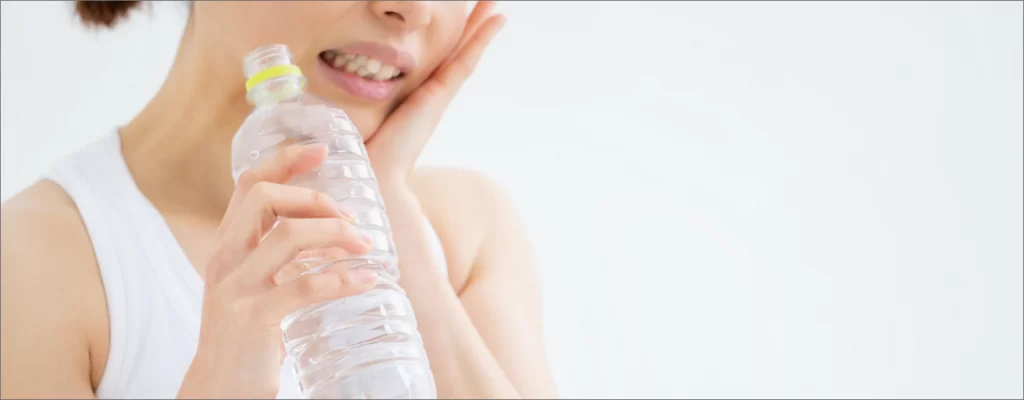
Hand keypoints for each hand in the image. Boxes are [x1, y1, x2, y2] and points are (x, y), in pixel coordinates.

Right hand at [177, 144, 377, 398]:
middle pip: (263, 198)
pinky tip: (367, 280)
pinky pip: (303, 287)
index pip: (247, 184)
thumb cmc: (246, 334)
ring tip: (367, 247)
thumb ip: (277, 254)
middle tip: (349, 217)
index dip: (284, 160)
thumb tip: (332, 231)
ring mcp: (235, 288)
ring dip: (336, 234)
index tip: (322, 150)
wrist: (219, 388)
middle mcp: (224, 259)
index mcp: (226, 245)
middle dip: (314, 197)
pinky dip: (342, 279)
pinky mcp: (253, 318)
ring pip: (287, 237)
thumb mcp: (255, 283)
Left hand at [366, 1, 505, 189]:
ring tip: (495, 4)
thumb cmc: (365, 153)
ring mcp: (439, 95)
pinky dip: (480, 39)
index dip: (452, 40)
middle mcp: (433, 95)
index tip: (461, 19)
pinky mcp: (439, 95)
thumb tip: (339, 100)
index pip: (438, 61)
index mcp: (417, 98)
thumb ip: (361, 106)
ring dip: (481, 27)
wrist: (376, 176)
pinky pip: (464, 60)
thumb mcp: (364, 118)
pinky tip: (495, 19)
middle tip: (488, 4)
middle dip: (471, 28)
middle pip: (457, 54)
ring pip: (466, 53)